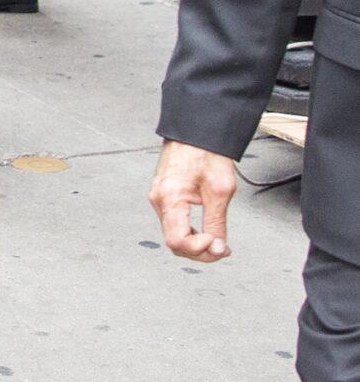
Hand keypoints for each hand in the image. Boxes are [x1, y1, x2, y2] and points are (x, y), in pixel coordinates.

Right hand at [150, 140, 234, 261]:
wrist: (196, 130)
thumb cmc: (206, 152)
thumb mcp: (220, 189)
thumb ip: (217, 222)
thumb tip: (218, 248)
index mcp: (170, 198)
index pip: (177, 241)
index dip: (199, 250)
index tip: (219, 245)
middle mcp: (159, 200)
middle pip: (174, 242)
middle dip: (199, 252)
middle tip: (223, 250)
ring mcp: (159, 199)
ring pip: (174, 235)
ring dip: (195, 244)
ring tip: (218, 242)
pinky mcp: (164, 196)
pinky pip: (174, 223)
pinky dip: (190, 232)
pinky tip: (205, 232)